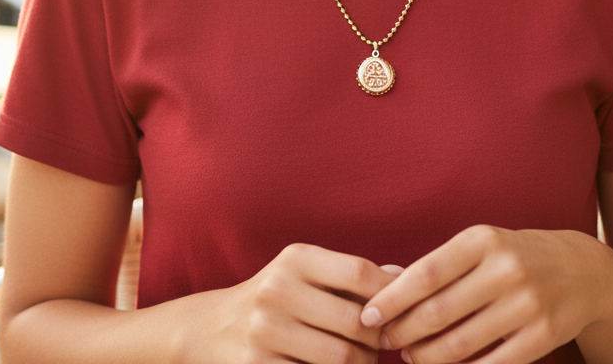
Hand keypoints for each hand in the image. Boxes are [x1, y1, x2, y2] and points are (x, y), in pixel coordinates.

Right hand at [196, 243, 398, 363]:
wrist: (209, 328)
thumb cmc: (275, 297)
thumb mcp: (305, 272)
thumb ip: (351, 275)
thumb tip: (401, 276)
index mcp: (296, 258)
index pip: (360, 273)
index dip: (390, 295)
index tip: (402, 310)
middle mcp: (279, 289)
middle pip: (355, 322)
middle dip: (378, 339)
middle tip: (383, 345)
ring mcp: (265, 330)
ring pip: (340, 358)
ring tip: (363, 360)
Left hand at [359, 226, 612, 363]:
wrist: (582, 269)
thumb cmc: (515, 256)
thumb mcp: (482, 245)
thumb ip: (443, 266)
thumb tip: (390, 294)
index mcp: (483, 240)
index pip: (426, 272)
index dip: (393, 298)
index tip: (368, 315)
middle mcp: (505, 268)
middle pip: (439, 311)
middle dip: (404, 331)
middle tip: (385, 341)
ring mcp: (527, 303)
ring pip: (461, 343)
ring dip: (427, 356)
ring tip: (411, 356)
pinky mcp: (543, 336)